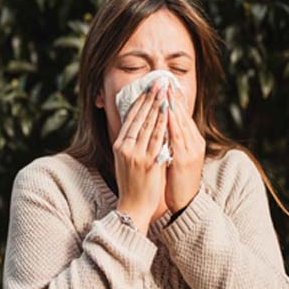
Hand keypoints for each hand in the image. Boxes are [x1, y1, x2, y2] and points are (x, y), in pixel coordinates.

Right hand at [113, 79, 169, 234]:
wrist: (133, 206)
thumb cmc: (132, 183)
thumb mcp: (126, 160)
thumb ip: (132, 143)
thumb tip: (140, 125)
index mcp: (119, 145)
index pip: (130, 118)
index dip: (140, 101)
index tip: (148, 88)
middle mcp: (126, 147)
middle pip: (139, 117)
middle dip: (150, 98)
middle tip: (158, 82)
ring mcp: (136, 154)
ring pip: (148, 125)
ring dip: (158, 106)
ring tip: (165, 92)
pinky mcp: (148, 162)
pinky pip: (157, 139)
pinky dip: (162, 124)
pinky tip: (168, 113)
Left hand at [165, 84, 205, 212]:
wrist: (186, 202)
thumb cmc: (177, 181)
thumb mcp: (176, 156)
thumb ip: (172, 141)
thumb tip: (162, 126)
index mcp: (193, 141)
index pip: (183, 115)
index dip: (175, 99)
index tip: (167, 84)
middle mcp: (194, 142)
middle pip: (184, 115)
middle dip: (174, 97)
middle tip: (165, 80)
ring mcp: (191, 149)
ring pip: (181, 122)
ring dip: (173, 105)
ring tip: (165, 90)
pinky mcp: (185, 158)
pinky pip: (178, 136)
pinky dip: (172, 123)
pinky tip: (166, 112)